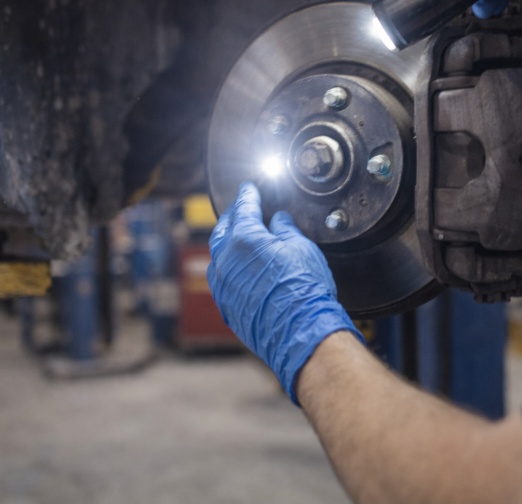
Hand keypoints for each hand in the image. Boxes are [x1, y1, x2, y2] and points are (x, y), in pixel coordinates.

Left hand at [207, 182, 363, 402]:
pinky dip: (228, 266)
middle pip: (223, 229)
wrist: (300, 333)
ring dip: (226, 242)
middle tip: (239, 207)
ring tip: (237, 236)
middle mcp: (226, 260)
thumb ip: (286, 230)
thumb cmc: (303, 291)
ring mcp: (223, 285)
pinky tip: (239, 266)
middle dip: (231, 215)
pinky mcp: (226, 305)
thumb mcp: (302, 249)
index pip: (243, 207)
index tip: (249, 188)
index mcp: (244, 239)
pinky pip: (221, 278)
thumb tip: (279, 221)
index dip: (248, 195)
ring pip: (218, 255)